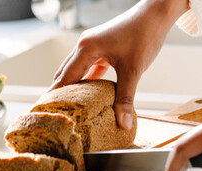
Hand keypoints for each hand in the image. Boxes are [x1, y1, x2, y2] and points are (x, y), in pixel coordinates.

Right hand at [51, 0, 188, 129]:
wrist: (155, 15)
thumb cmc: (144, 36)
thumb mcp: (133, 71)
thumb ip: (126, 98)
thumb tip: (123, 124)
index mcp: (86, 48)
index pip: (64, 78)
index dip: (55, 96)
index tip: (45, 112)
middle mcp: (84, 45)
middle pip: (65, 73)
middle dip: (60, 94)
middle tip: (53, 115)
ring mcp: (92, 45)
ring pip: (77, 70)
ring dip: (73, 87)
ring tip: (68, 108)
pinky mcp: (102, 47)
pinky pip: (88, 66)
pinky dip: (87, 80)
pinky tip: (88, 94)